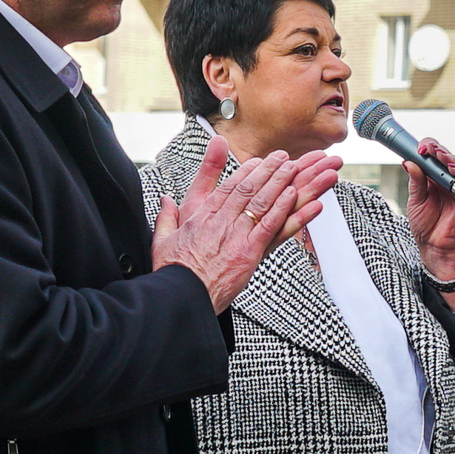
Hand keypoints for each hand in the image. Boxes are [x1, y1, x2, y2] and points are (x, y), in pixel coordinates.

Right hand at [152, 137, 340, 312]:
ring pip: (261, 202)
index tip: (257, 162)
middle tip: (282, 157)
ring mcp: (236, 236)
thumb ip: (166, 217)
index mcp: (202, 217)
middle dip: (267, 170)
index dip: (245, 172)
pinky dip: (282, 208)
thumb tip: (164, 200)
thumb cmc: (174, 272)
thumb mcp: (162, 239)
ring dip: (279, 182)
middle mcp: (221, 221)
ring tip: (292, 167)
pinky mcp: (249, 252)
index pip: (227, 187)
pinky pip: (269, 226)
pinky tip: (293, 195)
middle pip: (248, 189)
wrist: (182, 296)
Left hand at [407, 139, 454, 316]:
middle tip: (426, 148)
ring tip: (438, 155)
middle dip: (436, 149)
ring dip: (449, 157)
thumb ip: (415, 182)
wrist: (434, 247)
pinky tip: (452, 169)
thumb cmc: (426, 225)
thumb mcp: (415, 200)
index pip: (432, 156)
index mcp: (433, 178)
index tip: (417, 148)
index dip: (426, 149)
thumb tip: (409, 162)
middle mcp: (447, 180)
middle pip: (445, 157)